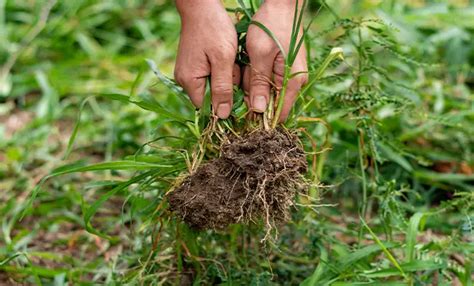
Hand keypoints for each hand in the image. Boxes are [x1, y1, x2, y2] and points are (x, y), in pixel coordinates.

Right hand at [174, 0, 239, 118]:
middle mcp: (185, 80)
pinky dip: (222, 70)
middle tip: (234, 67)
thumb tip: (222, 116)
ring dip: (226, 77)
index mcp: (190, 81)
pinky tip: (227, 58)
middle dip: (227, 87)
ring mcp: (188, 72)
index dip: (225, 104)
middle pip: (212, 98)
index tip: (239, 91)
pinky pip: (211, 76)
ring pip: (214, 86)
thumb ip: (223, 88)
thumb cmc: (213, 29)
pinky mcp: (194, 65)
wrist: (202, 6)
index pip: (208, 108)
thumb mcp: (223, 59)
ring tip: (231, 60)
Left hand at [243, 0, 307, 121]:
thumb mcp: (260, 54)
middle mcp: (294, 82)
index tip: (242, 112)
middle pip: (270, 103)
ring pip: (265, 91)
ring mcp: (288, 75)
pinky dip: (254, 73)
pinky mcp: (282, 68)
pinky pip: (265, 79)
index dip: (260, 117)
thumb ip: (259, 83)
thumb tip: (259, 111)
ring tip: (246, 63)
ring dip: (251, 82)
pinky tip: (249, 62)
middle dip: (252, 94)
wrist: (282, 4)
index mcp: (292, 82)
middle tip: (242, 75)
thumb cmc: (272, 26)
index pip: (279, 114)